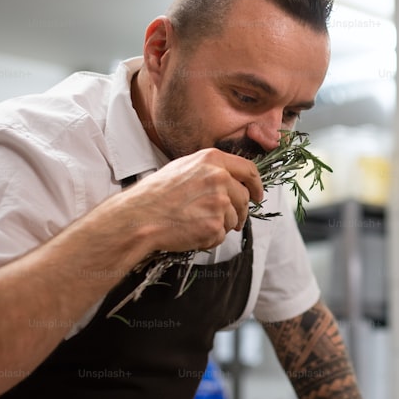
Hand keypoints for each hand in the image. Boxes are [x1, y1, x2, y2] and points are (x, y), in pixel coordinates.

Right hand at [122, 148, 263, 252]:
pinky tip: (191, 232)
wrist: (141, 216)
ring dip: (221, 225)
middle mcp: (220, 178)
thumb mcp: (183, 167)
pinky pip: (221, 236)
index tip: (257, 195)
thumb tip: (229, 180)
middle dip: (239, 211)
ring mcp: (219, 202)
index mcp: (212, 160)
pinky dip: (209, 238)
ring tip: (196, 223)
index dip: (256, 185)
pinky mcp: (215, 225)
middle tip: (228, 219)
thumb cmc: (156, 194)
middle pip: (244, 198)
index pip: (249, 170)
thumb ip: (209, 170)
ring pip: (234, 219)